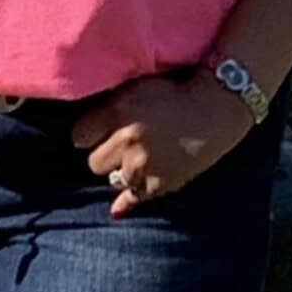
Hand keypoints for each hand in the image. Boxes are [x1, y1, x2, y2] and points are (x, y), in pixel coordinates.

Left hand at [71, 70, 254, 218]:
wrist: (215, 106)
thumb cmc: (175, 89)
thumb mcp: (136, 86)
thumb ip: (108, 105)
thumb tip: (76, 132)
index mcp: (118, 110)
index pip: (78, 136)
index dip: (90, 132)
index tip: (99, 129)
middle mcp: (126, 140)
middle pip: (94, 162)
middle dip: (105, 153)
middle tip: (121, 144)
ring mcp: (142, 166)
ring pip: (113, 179)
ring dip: (123, 169)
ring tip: (140, 156)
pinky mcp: (159, 184)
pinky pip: (132, 198)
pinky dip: (129, 197)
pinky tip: (120, 205)